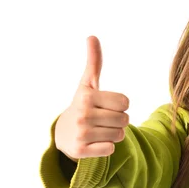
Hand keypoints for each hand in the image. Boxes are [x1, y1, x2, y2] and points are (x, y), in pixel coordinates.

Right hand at [55, 36, 129, 160]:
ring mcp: (81, 133)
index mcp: (87, 96)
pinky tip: (94, 142)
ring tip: (98, 130)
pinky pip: (111, 149)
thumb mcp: (87, 84)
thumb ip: (94, 62)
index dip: (120, 105)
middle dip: (118, 121)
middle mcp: (82, 114)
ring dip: (113, 134)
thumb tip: (92, 36)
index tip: (105, 105)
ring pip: (120, 135)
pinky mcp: (80, 151)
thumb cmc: (83, 105)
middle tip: (102, 119)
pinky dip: (106, 147)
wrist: (62, 134)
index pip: (125, 102)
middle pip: (125, 119)